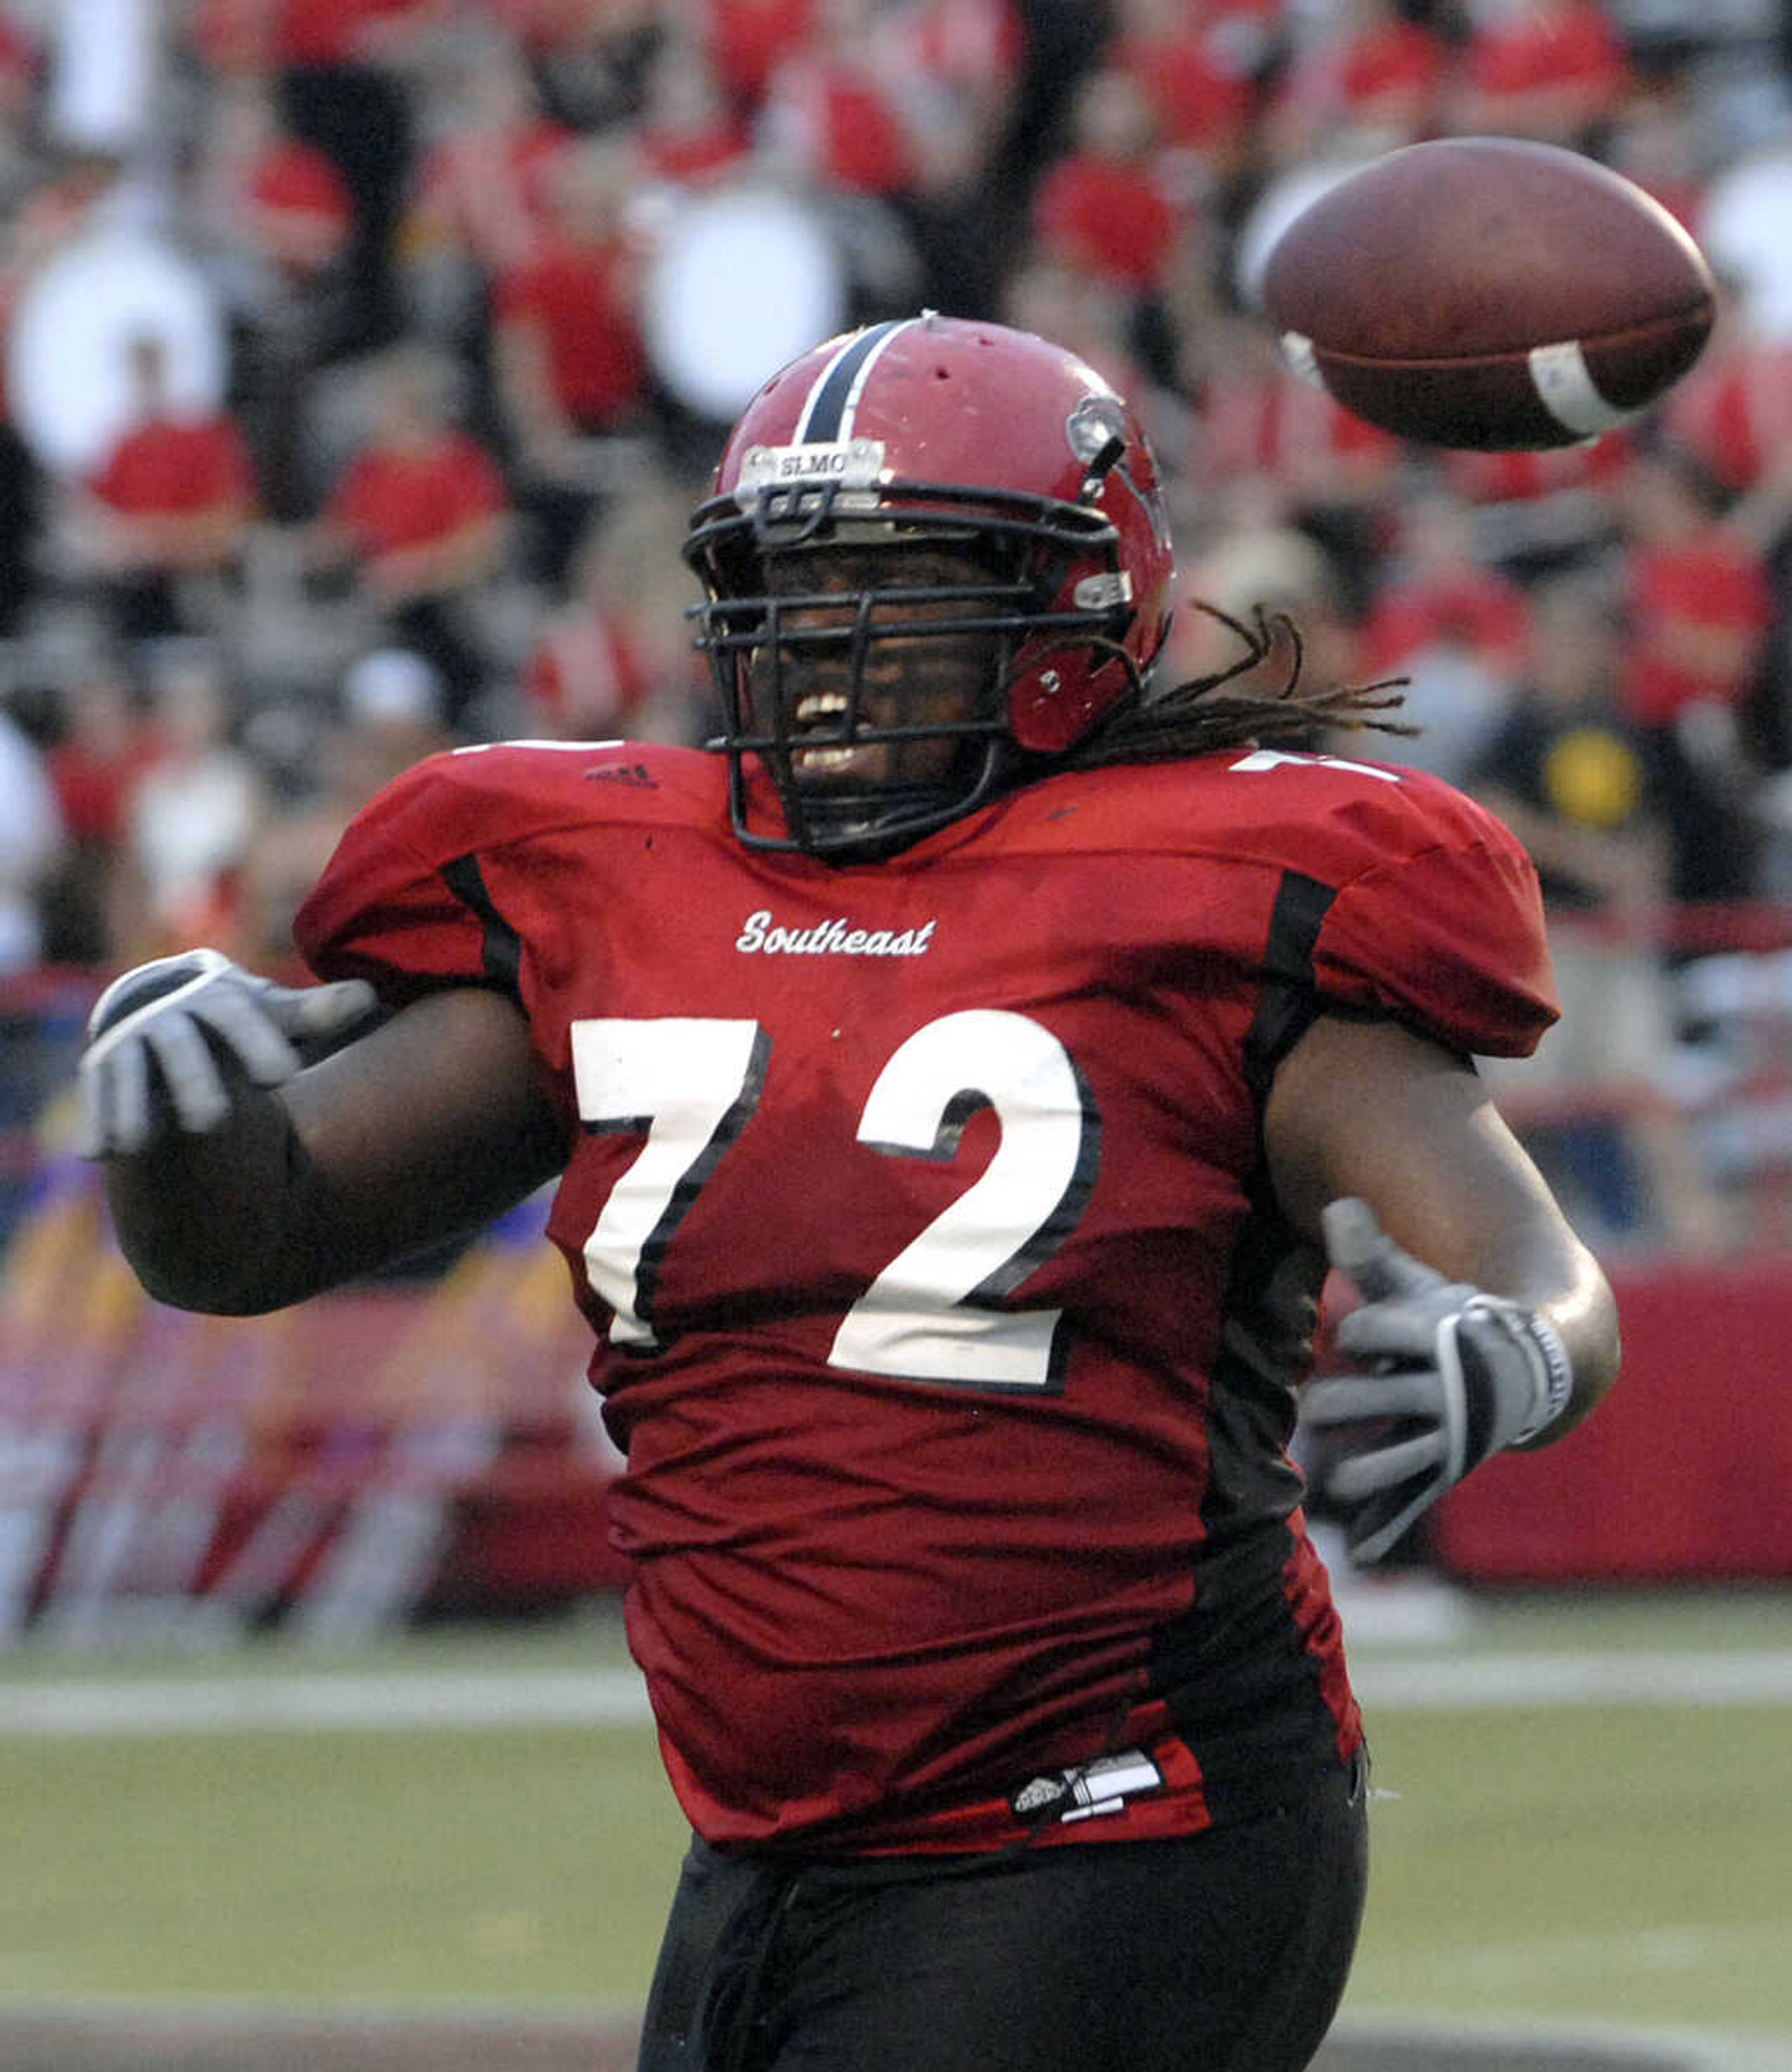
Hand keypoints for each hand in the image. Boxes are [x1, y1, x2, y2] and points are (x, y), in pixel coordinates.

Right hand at [76, 949, 377, 1158]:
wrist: (165, 998)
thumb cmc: (234, 1017)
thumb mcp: (272, 1013)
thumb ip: (313, 1013)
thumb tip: (368, 996)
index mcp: (216, 1001)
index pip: (236, 1015)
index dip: (257, 1041)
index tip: (286, 1076)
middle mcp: (168, 1019)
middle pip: (178, 1046)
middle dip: (192, 1079)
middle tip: (213, 1121)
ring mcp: (129, 1045)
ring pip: (126, 1072)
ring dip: (129, 1106)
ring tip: (137, 1144)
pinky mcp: (102, 1072)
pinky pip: (96, 1097)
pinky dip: (95, 1123)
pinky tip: (95, 1154)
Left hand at [1299, 1198, 1572, 1564]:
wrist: (1531, 1367)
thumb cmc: (1450, 1317)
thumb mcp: (1416, 1282)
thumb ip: (1371, 1253)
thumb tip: (1336, 1206)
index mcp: (1433, 1337)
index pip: (1372, 1329)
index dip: (1359, 1329)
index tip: (1357, 1332)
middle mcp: (1442, 1391)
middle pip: (1376, 1398)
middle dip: (1338, 1402)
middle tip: (1318, 1405)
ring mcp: (1445, 1438)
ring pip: (1392, 1463)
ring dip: (1356, 1472)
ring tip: (1332, 1471)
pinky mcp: (1440, 1471)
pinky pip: (1411, 1505)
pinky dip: (1388, 1530)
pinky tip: (1361, 1553)